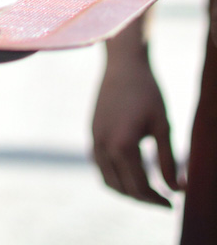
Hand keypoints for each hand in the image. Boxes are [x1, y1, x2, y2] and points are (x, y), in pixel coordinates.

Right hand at [92, 48, 182, 206]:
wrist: (123, 64)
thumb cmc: (147, 91)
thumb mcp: (163, 125)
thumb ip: (169, 160)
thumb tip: (177, 189)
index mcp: (123, 145)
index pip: (140, 187)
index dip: (157, 199)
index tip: (172, 203)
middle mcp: (104, 145)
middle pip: (123, 188)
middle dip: (144, 199)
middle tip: (163, 199)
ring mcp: (95, 139)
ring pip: (107, 180)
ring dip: (126, 191)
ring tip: (146, 191)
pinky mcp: (92, 132)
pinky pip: (100, 165)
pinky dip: (114, 176)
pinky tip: (130, 172)